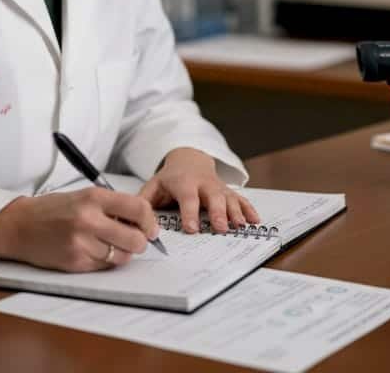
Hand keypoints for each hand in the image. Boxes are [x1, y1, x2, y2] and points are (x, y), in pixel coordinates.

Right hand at [0, 187, 157, 271]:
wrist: (19, 226)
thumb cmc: (53, 210)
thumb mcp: (84, 196)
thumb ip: (113, 206)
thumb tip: (143, 223)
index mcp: (94, 198)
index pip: (139, 208)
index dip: (150, 221)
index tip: (151, 228)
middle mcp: (89, 219)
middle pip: (136, 239)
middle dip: (140, 242)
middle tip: (134, 240)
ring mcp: (82, 243)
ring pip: (123, 257)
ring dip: (122, 254)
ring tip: (108, 245)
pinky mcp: (75, 262)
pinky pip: (105, 267)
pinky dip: (104, 262)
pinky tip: (92, 251)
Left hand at [138, 147, 259, 233]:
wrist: (190, 159)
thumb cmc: (170, 178)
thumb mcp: (154, 185)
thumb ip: (145, 201)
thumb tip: (135, 221)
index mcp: (184, 183)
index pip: (188, 198)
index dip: (190, 213)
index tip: (191, 229)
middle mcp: (204, 184)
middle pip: (213, 197)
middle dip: (218, 213)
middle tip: (220, 228)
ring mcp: (218, 187)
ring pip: (230, 198)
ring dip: (236, 212)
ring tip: (241, 226)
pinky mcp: (228, 191)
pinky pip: (241, 199)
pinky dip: (249, 209)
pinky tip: (255, 221)